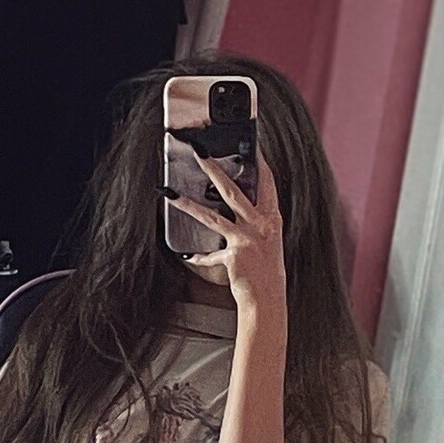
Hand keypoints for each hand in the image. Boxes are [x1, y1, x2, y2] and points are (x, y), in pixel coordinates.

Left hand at [167, 150, 285, 312]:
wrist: (268, 298)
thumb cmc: (267, 271)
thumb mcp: (268, 241)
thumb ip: (256, 222)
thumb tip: (238, 206)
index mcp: (272, 219)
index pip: (267, 184)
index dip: (259, 163)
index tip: (251, 145)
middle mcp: (260, 226)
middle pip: (232, 191)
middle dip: (214, 169)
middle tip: (199, 152)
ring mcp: (246, 240)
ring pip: (212, 217)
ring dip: (188, 205)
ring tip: (171, 193)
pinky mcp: (233, 255)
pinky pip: (209, 255)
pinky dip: (200, 258)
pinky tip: (189, 256)